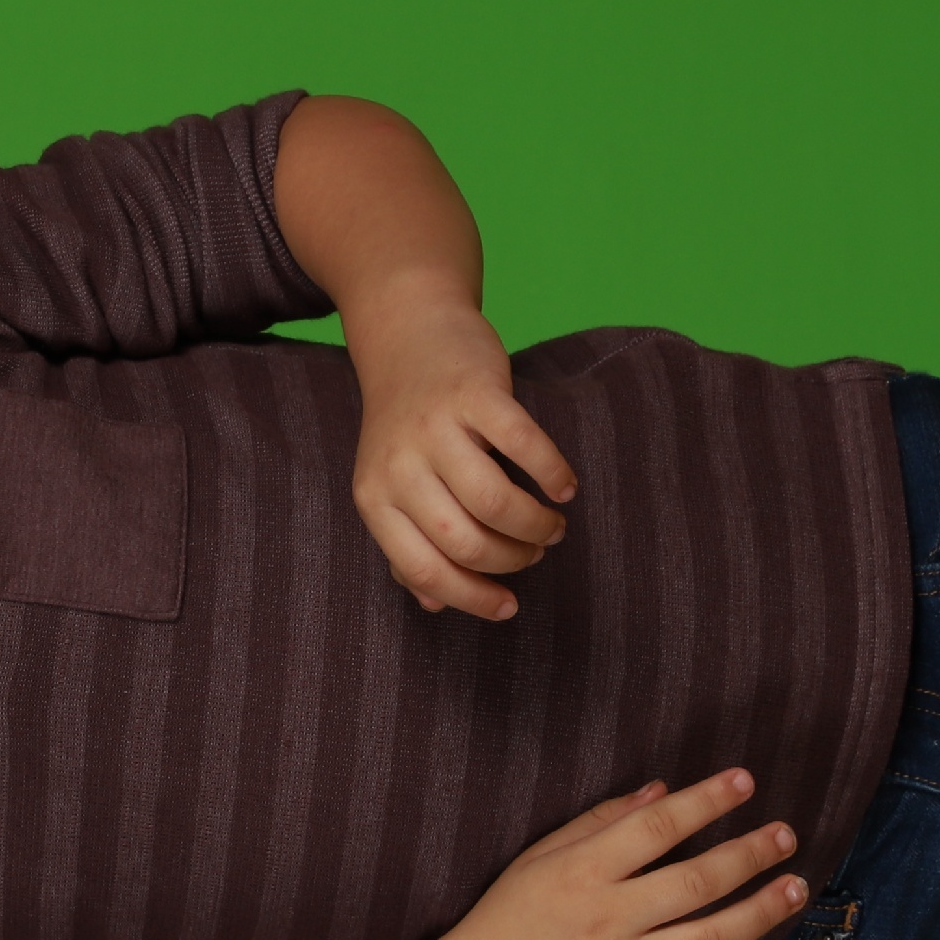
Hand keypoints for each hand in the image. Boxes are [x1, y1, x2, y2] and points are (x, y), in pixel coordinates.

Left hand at [345, 293, 579, 618]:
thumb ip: (406, 543)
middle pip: (464, 543)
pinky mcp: (474, 391)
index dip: (471, 598)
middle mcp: (398, 465)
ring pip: (495, 503)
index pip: (422, 570)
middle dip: (510, 560)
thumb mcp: (391, 484)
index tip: (509, 606)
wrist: (409, 333)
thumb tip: (434, 606)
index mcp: (374, 498)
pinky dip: (552, 473)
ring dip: (535, 525)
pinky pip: (523, 445)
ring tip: (552, 525)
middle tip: (535, 552)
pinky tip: (564, 487)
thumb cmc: (409, 423)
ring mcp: (435, 426)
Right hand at [402, 770, 807, 939]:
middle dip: (747, 854)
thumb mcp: (539, 857)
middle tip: (785, 835)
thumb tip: (664, 790)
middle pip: (693, 882)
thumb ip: (600, 821)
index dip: (704, 802)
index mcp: (581, 873)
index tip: (745, 782)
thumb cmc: (506, 917)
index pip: (656, 829)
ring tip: (796, 888)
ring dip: (759, 913)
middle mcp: (606, 920)